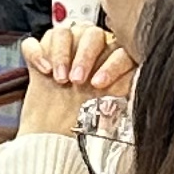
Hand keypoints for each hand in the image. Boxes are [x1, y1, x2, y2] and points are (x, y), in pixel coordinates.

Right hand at [17, 22, 135, 137]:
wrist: (54, 140)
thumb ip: (125, 86)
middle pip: (90, 33)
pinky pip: (33, 43)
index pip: (117, 47)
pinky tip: (43, 70)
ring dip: (61, 54)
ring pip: (62, 33)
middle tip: (77, 80)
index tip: (99, 84)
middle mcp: (87, 50)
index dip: (110, 64)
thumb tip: (140, 78)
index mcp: (109, 58)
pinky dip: (37, 53)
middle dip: (84, 56)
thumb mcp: (110, 104)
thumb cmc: (84, 124)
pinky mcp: (38, 57)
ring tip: (59, 79)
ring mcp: (61, 51)